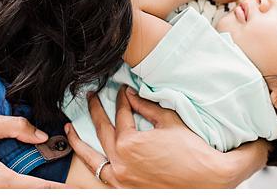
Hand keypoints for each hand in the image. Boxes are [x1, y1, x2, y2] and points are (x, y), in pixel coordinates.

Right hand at [0, 113, 67, 187]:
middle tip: (65, 190)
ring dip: (25, 192)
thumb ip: (17, 127)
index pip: (35, 189)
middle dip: (44, 193)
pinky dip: (10, 192)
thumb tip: (41, 135)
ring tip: (43, 188)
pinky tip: (20, 188)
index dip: (56, 190)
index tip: (73, 190)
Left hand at [65, 86, 268, 187]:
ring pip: (91, 157)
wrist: (207, 179)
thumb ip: (146, 106)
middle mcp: (120, 162)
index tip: (122, 90)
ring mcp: (120, 178)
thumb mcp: (169, 121)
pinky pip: (100, 175)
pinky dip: (90, 164)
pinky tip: (87, 156)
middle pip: (102, 130)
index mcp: (130, 143)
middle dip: (95, 110)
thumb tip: (130, 95)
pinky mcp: (124, 189)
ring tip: (69, 128)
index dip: (121, 98)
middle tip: (91, 96)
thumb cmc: (191, 150)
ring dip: (78, 141)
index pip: (121, 114)